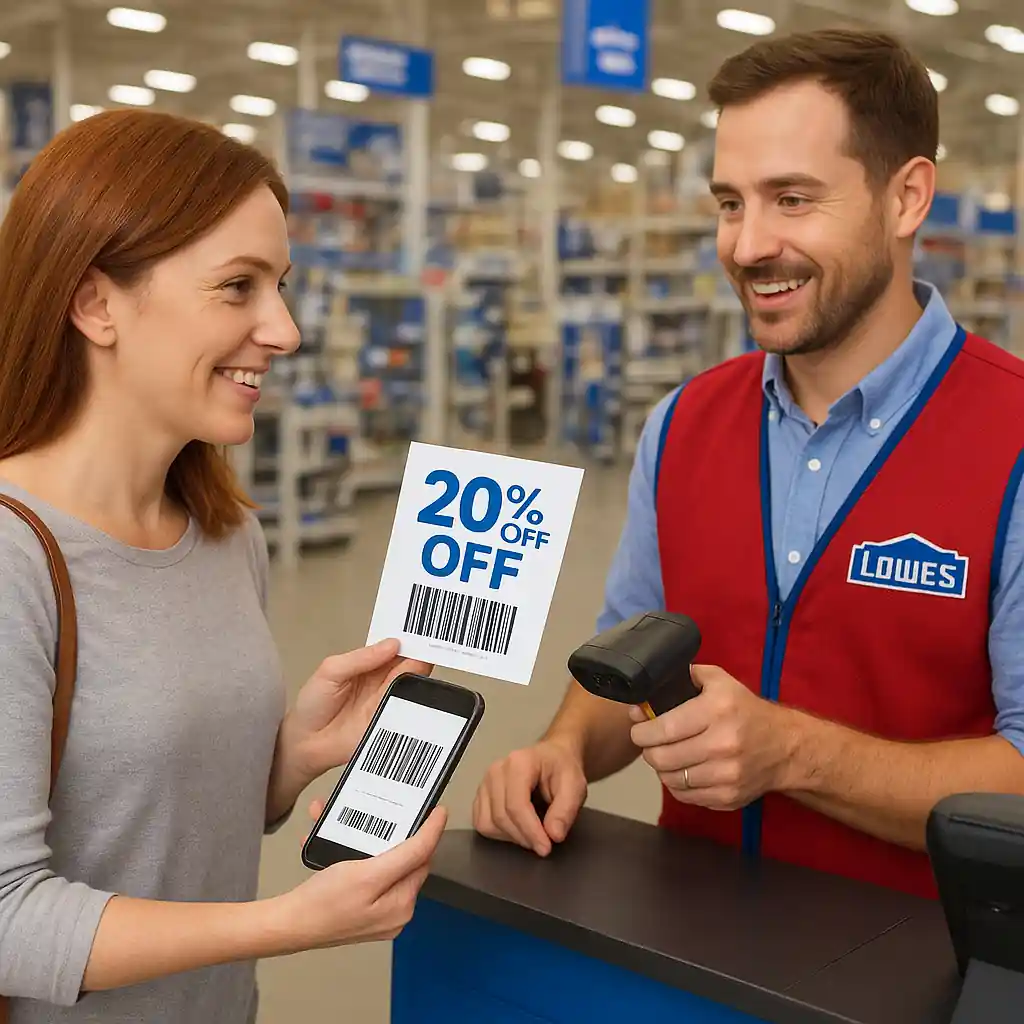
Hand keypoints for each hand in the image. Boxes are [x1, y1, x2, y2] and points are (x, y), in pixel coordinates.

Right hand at [275, 803, 446, 951]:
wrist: (287, 924)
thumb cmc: (322, 904)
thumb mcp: (368, 874)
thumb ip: (405, 856)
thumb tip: (431, 838)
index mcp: (402, 905)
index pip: (423, 859)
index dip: (429, 830)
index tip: (436, 809)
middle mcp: (395, 911)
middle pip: (402, 858)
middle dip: (388, 831)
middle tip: (384, 811)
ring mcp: (377, 910)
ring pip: (380, 861)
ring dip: (365, 839)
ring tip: (351, 826)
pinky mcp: (360, 905)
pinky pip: (364, 870)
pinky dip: (351, 853)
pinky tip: (334, 844)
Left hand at [279, 638, 431, 790]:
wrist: (305, 743)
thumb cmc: (313, 704)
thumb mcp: (331, 671)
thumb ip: (360, 658)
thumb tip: (392, 645)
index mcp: (370, 664)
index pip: (394, 648)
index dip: (407, 640)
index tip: (421, 632)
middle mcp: (383, 682)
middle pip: (408, 665)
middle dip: (419, 655)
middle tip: (428, 647)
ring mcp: (389, 703)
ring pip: (413, 685)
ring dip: (420, 676)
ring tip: (423, 666)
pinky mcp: (391, 723)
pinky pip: (410, 710)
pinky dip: (418, 701)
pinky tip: (420, 692)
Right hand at [472, 740, 587, 855]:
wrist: (552, 758)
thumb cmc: (562, 770)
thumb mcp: (575, 786)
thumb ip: (566, 810)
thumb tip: (554, 835)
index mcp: (519, 763)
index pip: (516, 805)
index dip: (530, 831)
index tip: (545, 848)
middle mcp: (496, 771)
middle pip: (501, 816)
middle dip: (523, 837)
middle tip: (544, 844)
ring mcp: (485, 783)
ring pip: (488, 823)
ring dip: (511, 836)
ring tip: (531, 834)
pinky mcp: (480, 795)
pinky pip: (481, 823)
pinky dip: (498, 834)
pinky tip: (517, 829)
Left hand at [628, 665, 796, 810]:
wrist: (785, 747)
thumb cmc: (747, 711)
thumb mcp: (720, 682)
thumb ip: (684, 679)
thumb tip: (645, 698)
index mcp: (717, 710)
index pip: (664, 728)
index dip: (642, 731)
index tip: (638, 729)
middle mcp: (723, 744)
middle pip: (662, 757)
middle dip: (648, 750)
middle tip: (649, 743)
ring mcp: (726, 775)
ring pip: (670, 779)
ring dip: (662, 768)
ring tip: (667, 755)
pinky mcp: (728, 797)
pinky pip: (686, 796)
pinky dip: (677, 784)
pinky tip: (683, 770)